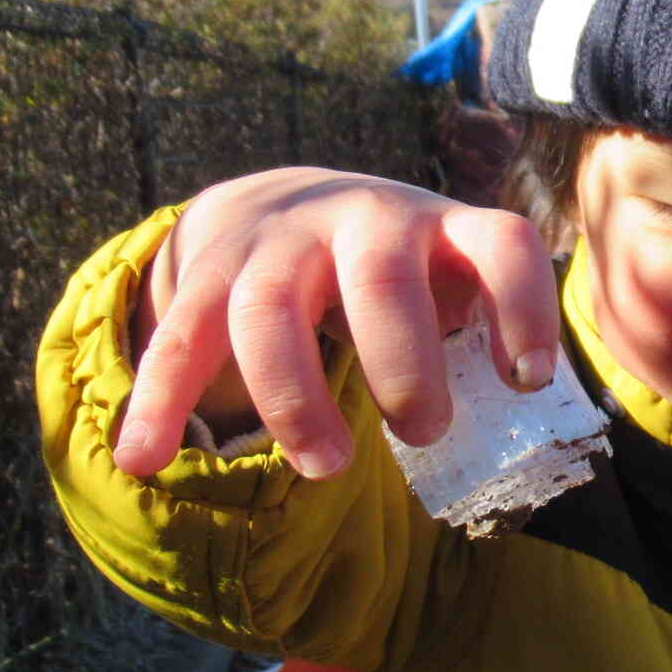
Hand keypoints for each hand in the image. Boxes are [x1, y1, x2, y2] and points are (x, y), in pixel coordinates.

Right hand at [112, 168, 559, 479]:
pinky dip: (161, 402)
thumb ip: (484, 345)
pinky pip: (181, 336)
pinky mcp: (212, 272)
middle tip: (425, 432)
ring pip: (270, 308)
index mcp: (445, 228)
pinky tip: (144, 461)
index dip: (523, 307)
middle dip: (403, 363)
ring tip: (327, 468)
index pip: (501, 245)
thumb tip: (521, 442)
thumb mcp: (452, 284)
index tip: (527, 381)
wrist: (290, 203)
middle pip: (380, 278)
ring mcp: (283, 241)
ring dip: (295, 398)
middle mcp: (366, 219)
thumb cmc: (402, 275)